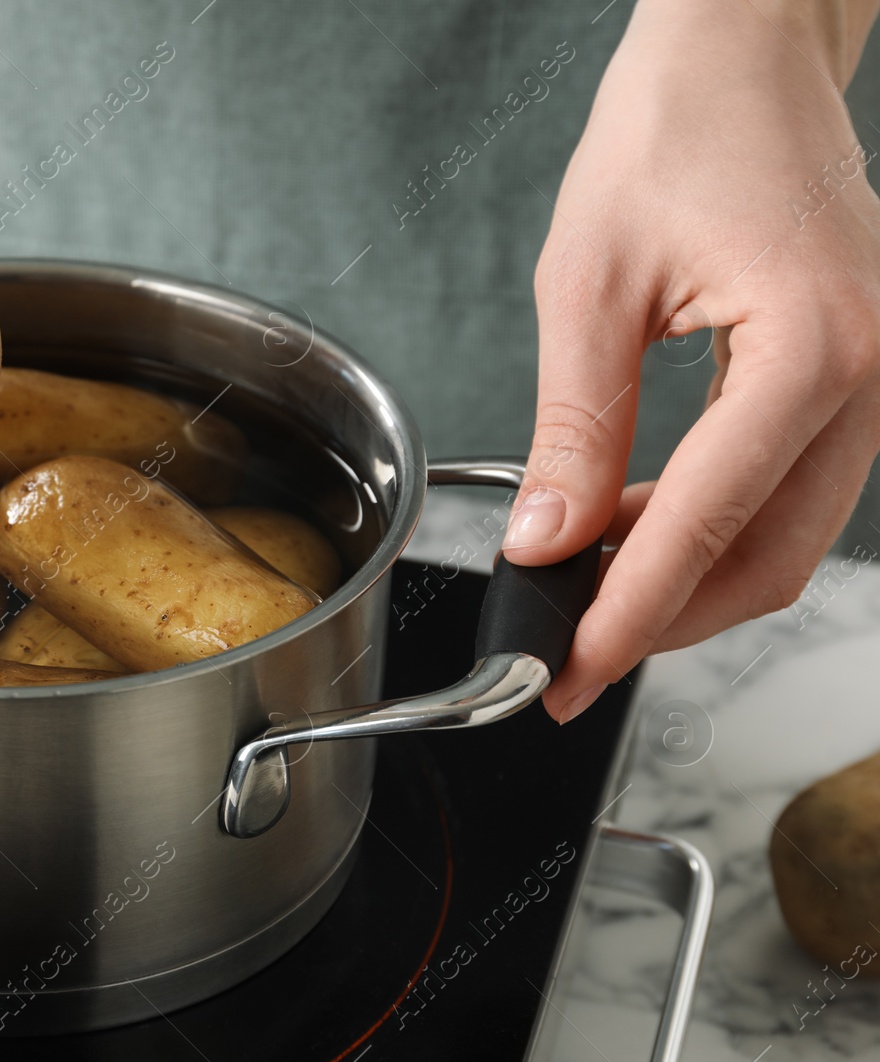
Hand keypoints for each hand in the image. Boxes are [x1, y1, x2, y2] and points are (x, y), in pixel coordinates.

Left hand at [508, 0, 879, 720]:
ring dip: (684, 574)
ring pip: (785, 534)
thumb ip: (573, 429)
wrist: (742, 54)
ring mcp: (875, 377)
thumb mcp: (588, 287)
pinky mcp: (851, 373)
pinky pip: (786, 483)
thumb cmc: (673, 131)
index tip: (567, 670)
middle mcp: (871, 374)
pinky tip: (627, 521)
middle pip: (771, 558)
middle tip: (568, 654)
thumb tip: (545, 539)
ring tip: (581, 583)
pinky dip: (709, 521)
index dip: (629, 614)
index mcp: (813, 349)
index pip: (708, 524)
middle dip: (664, 619)